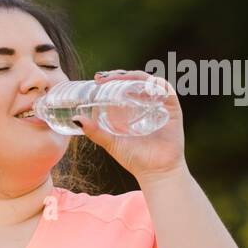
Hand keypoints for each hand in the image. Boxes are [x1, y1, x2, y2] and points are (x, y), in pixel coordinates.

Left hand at [78, 69, 186, 183]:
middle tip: (103, 77)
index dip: (111, 79)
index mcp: (132, 109)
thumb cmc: (134, 158)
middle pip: (135, 81)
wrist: (155, 171)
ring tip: (118, 78)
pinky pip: (166, 90)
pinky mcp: (172, 109)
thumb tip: (75, 119)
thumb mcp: (110, 142)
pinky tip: (142, 85)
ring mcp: (160, 105)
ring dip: (134, 76)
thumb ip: (94, 131)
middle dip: (119, 75)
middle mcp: (147, 104)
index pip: (123, 86)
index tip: (97, 78)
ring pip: (148, 82)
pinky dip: (155, 84)